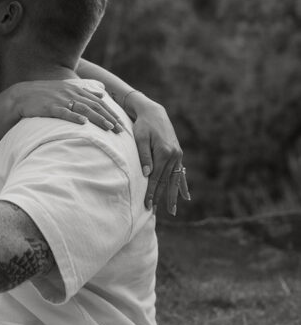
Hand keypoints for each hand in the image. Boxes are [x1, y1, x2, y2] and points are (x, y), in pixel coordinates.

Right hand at [9, 80, 122, 131]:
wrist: (21, 96)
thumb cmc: (45, 95)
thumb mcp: (66, 89)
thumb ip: (85, 92)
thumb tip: (102, 94)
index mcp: (76, 89)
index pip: (98, 101)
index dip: (110, 112)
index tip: (120, 123)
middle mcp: (70, 93)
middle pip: (94, 105)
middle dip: (108, 118)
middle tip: (120, 130)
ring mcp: (60, 100)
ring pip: (83, 109)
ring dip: (97, 119)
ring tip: (108, 128)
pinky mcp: (50, 107)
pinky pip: (64, 112)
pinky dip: (74, 118)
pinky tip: (83, 124)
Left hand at [125, 92, 189, 213]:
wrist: (154, 113)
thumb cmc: (143, 125)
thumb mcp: (140, 138)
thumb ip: (144, 156)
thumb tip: (147, 174)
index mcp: (164, 152)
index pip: (156, 178)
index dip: (151, 192)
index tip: (146, 204)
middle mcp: (174, 155)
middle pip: (165, 181)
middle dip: (159, 197)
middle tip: (154, 212)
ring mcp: (178, 155)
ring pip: (174, 180)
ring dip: (172, 195)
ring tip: (172, 210)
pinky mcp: (178, 154)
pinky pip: (181, 173)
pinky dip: (182, 185)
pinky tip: (186, 197)